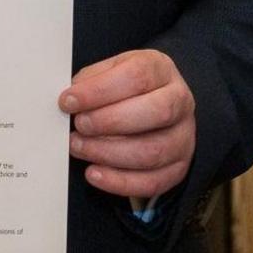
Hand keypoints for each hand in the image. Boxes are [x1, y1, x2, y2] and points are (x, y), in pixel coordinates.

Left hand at [60, 49, 195, 200]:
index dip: (99, 90)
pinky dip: (119, 182)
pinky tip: (94, 173)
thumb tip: (70, 100)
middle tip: (79, 125)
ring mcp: (183, 137)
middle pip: (156, 112)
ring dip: (108, 153)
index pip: (137, 76)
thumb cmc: (128, 89)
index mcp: (162, 70)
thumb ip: (90, 81)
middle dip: (109, 121)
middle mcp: (180, 102)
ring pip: (153, 151)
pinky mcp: (177, 168)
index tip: (69, 100)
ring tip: (79, 147)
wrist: (154, 105)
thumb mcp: (110, 71)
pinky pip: (153, 182)